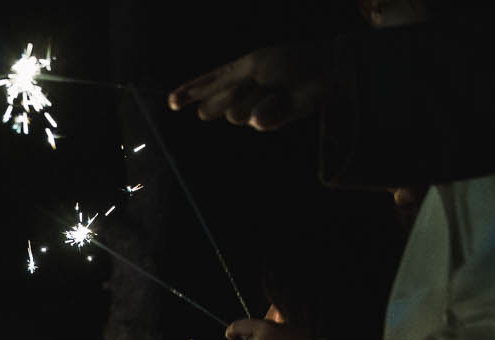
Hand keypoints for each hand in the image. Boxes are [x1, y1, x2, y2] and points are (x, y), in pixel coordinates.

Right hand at [169, 43, 329, 130]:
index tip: (172, 102)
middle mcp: (241, 92)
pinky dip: (269, 111)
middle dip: (230, 95)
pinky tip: (283, 103)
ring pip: (236, 115)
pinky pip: (256, 122)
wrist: (322, 73)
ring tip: (277, 90)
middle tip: (255, 83)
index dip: (188, 93)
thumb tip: (199, 112)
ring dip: (256, 100)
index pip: (206, 84)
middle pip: (216, 105)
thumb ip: (223, 85)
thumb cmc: (289, 62)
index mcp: (236, 72)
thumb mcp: (252, 65)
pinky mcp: (267, 122)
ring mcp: (253, 108)